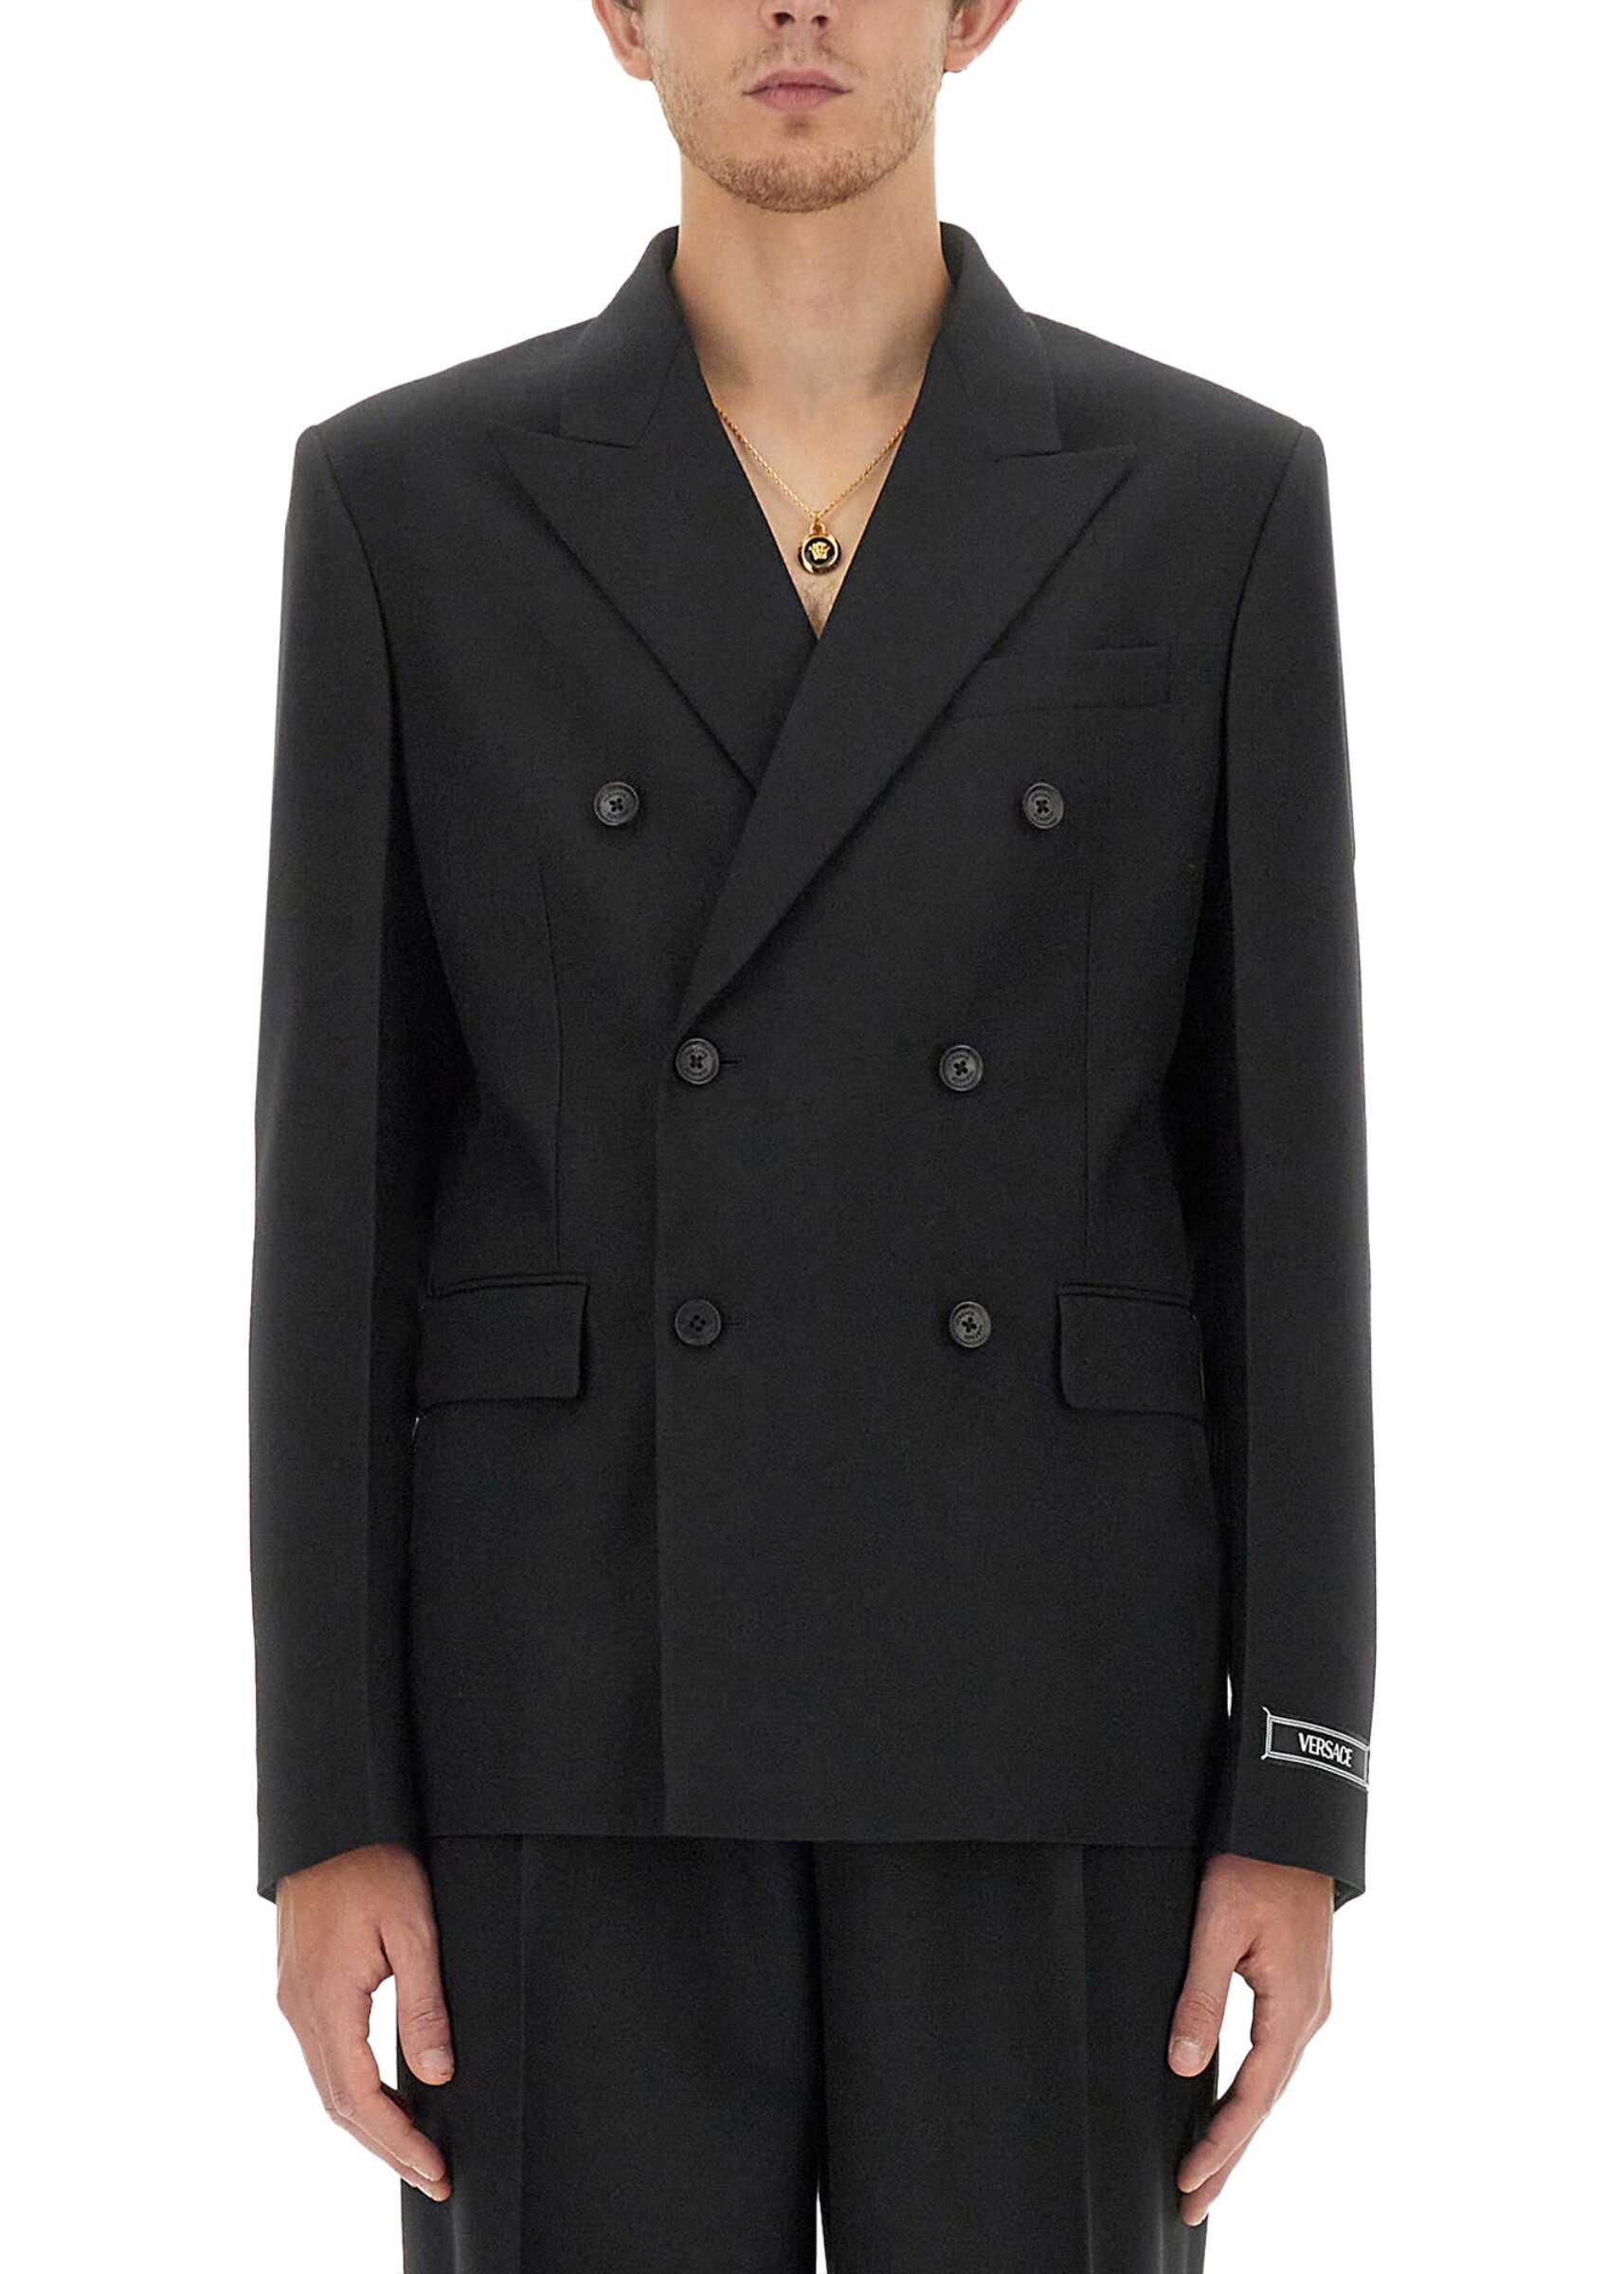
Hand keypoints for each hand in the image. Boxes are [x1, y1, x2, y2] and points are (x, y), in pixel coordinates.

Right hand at [275, 1841, 453, 2200]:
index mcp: (327, 2002)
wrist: (331, 1821)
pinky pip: (324, 2058)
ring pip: (327, 2085)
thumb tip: (436, 2073)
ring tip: (412, 2153)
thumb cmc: (374, 1863)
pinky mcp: (299, 1988)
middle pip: (339, 2105)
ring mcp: (294, 2000)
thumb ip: (424, 2003)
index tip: (434, 2169)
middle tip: (432, 2178)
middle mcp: (301, 2010)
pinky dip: (353, 2092)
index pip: (360, 2098)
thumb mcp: (414, 1927)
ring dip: (368, 2125)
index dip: (397, 2140)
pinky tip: (383, 2101)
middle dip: (385, 2148)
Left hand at [1166, 1852, 1333, 2224]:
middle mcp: (1309, 2014)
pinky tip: (1234, 2109)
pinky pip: (1276, 2058)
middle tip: (1193, 2206)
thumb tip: (1185, 2064)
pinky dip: (1253, 2094)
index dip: (1220, 2144)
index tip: (1188, 2182)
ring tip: (1207, 2173)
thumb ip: (1201, 1996)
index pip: (1253, 2097)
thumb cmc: (1253, 1862)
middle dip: (1229, 2157)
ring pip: (1272, 2083)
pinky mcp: (1301, 1988)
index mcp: (1292, 2007)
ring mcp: (1310, 2003)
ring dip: (1240, 2129)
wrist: (1292, 1820)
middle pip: (1266, 2103)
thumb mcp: (1216, 1926)